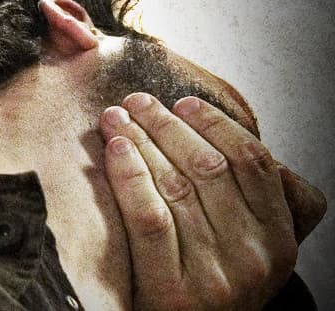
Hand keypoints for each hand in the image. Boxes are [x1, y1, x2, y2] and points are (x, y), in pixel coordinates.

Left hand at [98, 93, 308, 310]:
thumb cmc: (208, 282)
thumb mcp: (245, 244)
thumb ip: (243, 196)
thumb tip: (210, 128)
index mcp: (278, 238)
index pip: (252, 162)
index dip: (215, 124)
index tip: (183, 103)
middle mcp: (253, 256)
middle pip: (207, 167)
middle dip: (167, 125)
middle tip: (136, 101)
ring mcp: (215, 276)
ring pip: (174, 186)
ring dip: (140, 140)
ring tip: (115, 117)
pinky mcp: (173, 291)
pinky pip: (149, 218)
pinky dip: (129, 176)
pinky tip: (113, 149)